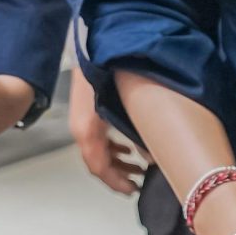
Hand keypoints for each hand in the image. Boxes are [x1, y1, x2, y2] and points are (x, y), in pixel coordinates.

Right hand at [65, 66, 146, 194]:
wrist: (96, 44)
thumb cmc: (111, 71)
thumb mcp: (130, 107)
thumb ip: (140, 135)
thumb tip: (154, 156)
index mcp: (88, 129)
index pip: (99, 167)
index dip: (117, 183)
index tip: (132, 190)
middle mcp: (81, 127)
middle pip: (97, 162)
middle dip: (118, 175)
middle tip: (137, 183)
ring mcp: (81, 119)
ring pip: (97, 151)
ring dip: (116, 162)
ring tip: (137, 167)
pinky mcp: (86, 110)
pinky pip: (96, 138)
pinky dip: (111, 147)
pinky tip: (127, 147)